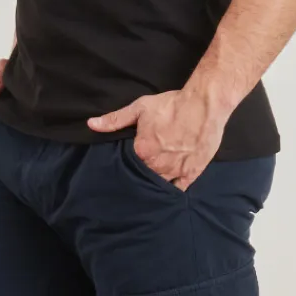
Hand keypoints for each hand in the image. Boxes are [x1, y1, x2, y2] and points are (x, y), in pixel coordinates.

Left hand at [87, 88, 227, 190]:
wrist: (204, 104)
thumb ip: (115, 119)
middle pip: (144, 178)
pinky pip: (179, 189)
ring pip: (160, 185)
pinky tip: (168, 191)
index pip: (128, 166)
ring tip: (151, 184)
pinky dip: (173, 190)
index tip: (125, 167)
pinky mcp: (192, 172)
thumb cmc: (172, 105)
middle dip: (140, 176)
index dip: (127, 167)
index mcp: (142, 152)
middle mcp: (157, 165)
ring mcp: (175, 171)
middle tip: (139, 175)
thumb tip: (91, 124)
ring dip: (155, 185)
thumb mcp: (140, 108)